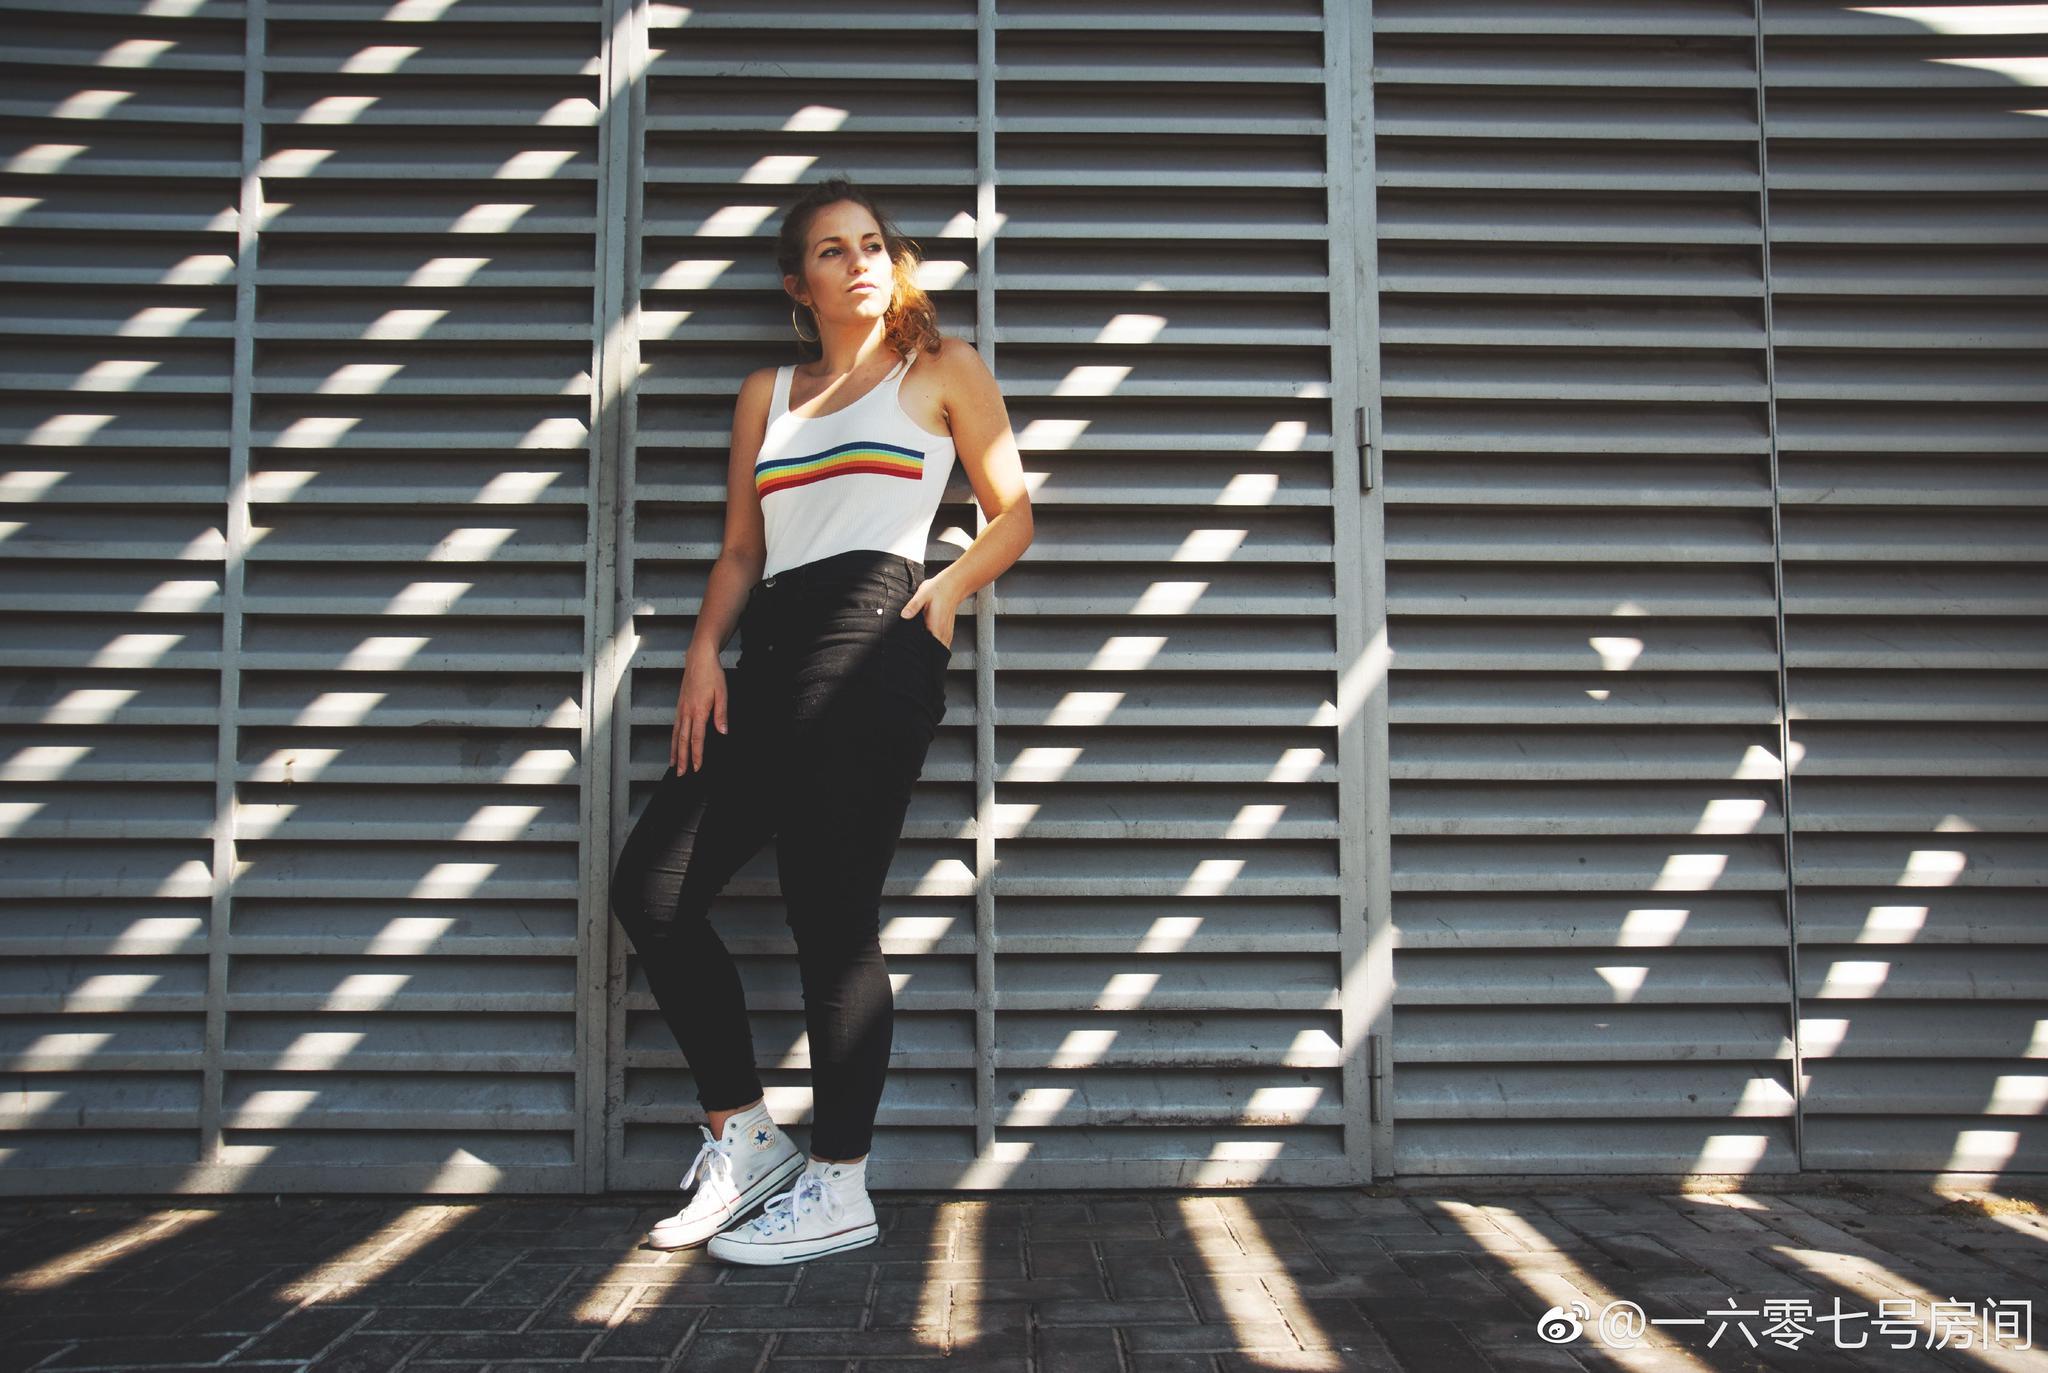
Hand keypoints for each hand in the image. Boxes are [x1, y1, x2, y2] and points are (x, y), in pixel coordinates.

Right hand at [671, 651, 726, 773]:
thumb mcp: (723, 693)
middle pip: (683, 740)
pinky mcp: (680, 706)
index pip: (697, 738)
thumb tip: (723, 732)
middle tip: (681, 774)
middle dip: (682, 759)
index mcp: (699, 711)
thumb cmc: (713, 675)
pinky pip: (675, 727)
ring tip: (673, 765)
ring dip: (675, 752)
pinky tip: (674, 745)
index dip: (697, 755)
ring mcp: (681, 709)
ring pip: (676, 735)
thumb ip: (722, 714)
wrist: (699, 659)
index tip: (697, 767)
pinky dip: (673, 739)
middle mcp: (687, 712)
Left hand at [900, 576, 955, 649]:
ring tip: (921, 650)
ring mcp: (947, 633)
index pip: (927, 648)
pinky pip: (942, 644)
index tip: (912, 652)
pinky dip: (935, 646)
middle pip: (933, 652)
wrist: (953, 585)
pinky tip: (928, 642)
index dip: (920, 652)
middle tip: (915, 652)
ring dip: (930, 650)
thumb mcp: (922, 594)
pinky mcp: (948, 631)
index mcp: (935, 627)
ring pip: (938, 649)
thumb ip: (913, 606)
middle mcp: (942, 632)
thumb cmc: (938, 589)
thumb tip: (904, 615)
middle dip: (924, 654)